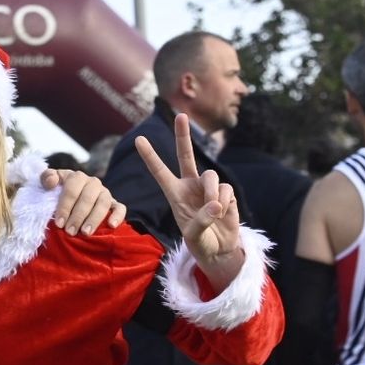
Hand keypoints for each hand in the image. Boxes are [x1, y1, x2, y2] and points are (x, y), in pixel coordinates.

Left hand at [42, 169, 126, 234]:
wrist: (72, 199)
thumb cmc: (58, 192)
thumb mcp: (48, 183)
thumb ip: (46, 178)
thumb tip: (51, 182)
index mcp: (77, 177)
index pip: (72, 189)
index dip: (65, 206)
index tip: (59, 223)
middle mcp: (92, 183)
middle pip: (87, 198)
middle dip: (78, 216)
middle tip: (70, 231)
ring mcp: (105, 193)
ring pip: (103, 203)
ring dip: (94, 218)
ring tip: (85, 233)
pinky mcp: (114, 203)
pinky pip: (120, 208)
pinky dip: (118, 216)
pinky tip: (112, 226)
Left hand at [134, 114, 243, 287]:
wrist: (219, 250)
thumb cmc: (200, 242)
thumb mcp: (194, 236)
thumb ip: (201, 221)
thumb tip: (215, 204)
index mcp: (174, 193)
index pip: (159, 172)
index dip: (150, 156)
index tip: (138, 139)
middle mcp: (190, 185)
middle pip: (185, 155)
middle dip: (183, 135)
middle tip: (181, 115)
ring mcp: (208, 187)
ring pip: (211, 175)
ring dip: (212, 192)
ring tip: (214, 211)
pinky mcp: (226, 192)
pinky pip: (225, 189)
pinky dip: (225, 202)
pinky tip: (223, 213)